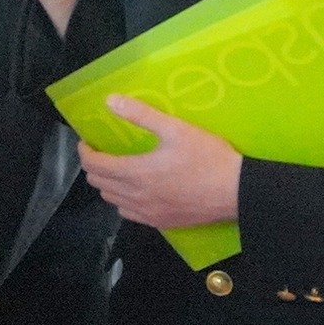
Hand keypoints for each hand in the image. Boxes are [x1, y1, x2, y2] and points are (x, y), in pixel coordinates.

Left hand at [78, 94, 242, 228]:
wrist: (238, 192)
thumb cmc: (208, 157)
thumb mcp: (176, 129)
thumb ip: (141, 114)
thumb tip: (110, 101)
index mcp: (135, 172)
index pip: (93, 165)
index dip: (85, 152)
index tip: (88, 141)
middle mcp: (136, 196)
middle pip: (98, 183)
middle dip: (94, 166)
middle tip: (103, 152)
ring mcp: (148, 213)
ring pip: (112, 200)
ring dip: (108, 184)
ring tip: (118, 169)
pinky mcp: (161, 223)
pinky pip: (129, 214)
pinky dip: (124, 201)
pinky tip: (136, 191)